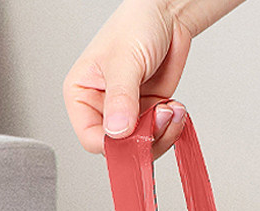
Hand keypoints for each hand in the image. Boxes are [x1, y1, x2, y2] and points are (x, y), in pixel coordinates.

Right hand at [62, 0, 190, 157]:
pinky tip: (177, 108)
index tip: (135, 136)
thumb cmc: (136, 24)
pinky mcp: (149, 113)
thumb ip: (121, 98)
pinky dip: (172, 127)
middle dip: (145, 138)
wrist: (167, 14)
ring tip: (172, 108)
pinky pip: (159, 136)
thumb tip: (116, 131)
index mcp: (82, 95)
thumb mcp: (125, 61)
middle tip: (162, 116)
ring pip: (142, 145)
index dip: (114, 144)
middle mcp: (103, 108)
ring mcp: (128, 113)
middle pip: (120, 147)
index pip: (91, 137)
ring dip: (163, 133)